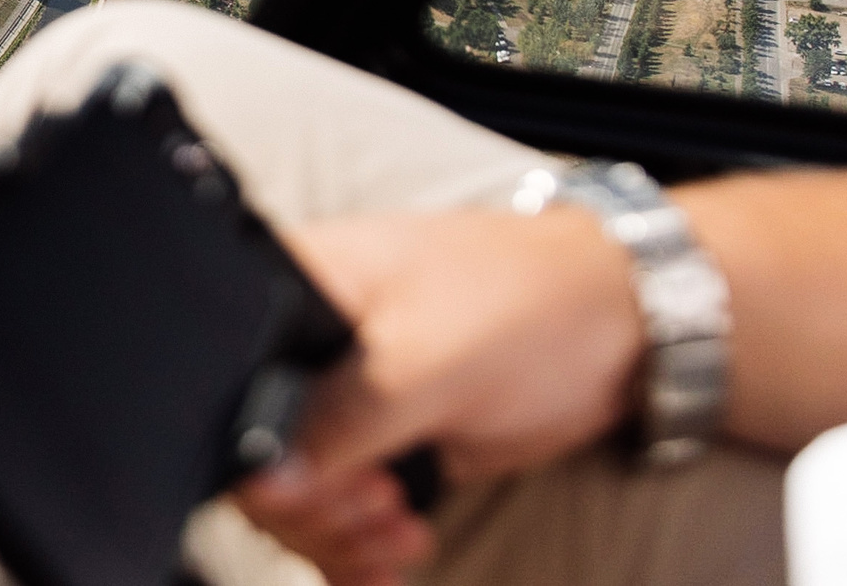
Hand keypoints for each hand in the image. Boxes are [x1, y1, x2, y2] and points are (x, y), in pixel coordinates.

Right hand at [234, 208, 643, 585]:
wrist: (618, 329)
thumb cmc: (524, 304)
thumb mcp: (428, 357)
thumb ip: (343, 416)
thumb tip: (269, 478)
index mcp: (298, 289)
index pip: (227, 383)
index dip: (261, 457)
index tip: (320, 489)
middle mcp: (307, 347)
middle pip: (259, 456)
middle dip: (314, 506)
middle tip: (376, 506)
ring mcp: (344, 401)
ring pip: (300, 496)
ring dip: (341, 536)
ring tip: (399, 533)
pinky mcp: (382, 444)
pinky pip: (342, 512)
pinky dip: (358, 551)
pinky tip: (388, 567)